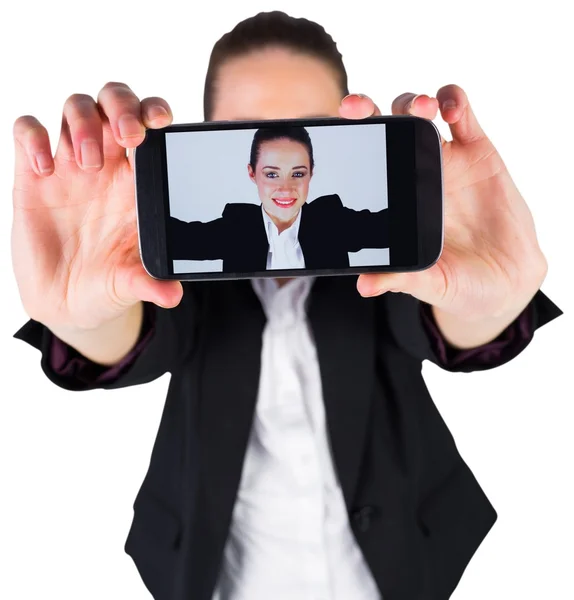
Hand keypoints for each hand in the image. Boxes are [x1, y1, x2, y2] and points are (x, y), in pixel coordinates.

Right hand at [11, 82, 182, 331]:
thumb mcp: (130, 284)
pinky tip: (44, 170)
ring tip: (87, 164)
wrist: (66, 301)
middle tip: (126, 134)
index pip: (150, 127)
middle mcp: (107, 166)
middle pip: (114, 102)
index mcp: (138, 182)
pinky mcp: (33, 176)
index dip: (153, 112)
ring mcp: (70, 167)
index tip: (159, 122)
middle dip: (122, 105)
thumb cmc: (108, 284)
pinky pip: (28, 131)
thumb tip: (174, 295)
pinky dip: (33, 138)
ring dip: (82, 122)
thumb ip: (151, 283)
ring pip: (75, 107)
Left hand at [339, 87, 546, 321]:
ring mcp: (446, 160)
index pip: (363, 163)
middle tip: (355, 108)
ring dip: (412, 102)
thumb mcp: (429, 282)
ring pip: (420, 114)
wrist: (506, 280)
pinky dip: (454, 100)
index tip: (332, 135)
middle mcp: (414, 174)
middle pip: (385, 128)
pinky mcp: (478, 153)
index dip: (346, 144)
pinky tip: (450, 108)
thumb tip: (364, 286)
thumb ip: (400, 278)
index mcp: (395, 200)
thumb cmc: (460, 281)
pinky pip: (464, 115)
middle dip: (367, 110)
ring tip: (420, 110)